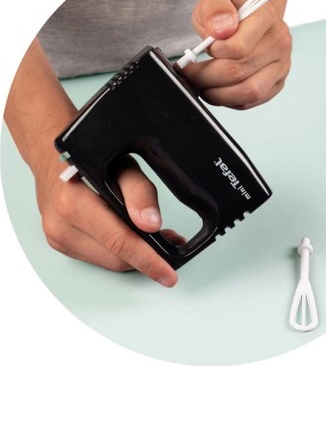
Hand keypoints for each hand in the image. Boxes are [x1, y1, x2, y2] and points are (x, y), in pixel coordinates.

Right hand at [36, 153, 181, 285]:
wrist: (50, 157)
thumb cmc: (87, 158)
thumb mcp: (121, 165)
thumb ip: (139, 193)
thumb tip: (151, 225)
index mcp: (73, 203)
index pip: (119, 242)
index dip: (148, 260)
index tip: (168, 273)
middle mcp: (61, 225)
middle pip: (116, 258)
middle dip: (147, 256)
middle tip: (170, 242)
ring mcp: (58, 238)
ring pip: (108, 262)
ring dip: (133, 256)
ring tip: (152, 237)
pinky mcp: (60, 244)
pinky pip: (98, 257)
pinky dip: (117, 251)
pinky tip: (130, 236)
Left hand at [181, 0, 291, 109]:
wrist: (252, 12)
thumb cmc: (231, 8)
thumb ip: (215, 8)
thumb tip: (219, 30)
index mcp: (266, 17)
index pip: (237, 47)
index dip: (212, 53)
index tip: (202, 48)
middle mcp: (279, 42)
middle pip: (238, 72)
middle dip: (206, 78)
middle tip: (190, 74)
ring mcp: (281, 65)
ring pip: (248, 92)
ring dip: (218, 95)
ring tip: (202, 86)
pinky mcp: (277, 82)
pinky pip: (252, 101)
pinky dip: (230, 101)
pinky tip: (218, 89)